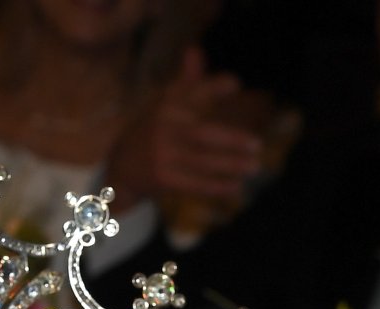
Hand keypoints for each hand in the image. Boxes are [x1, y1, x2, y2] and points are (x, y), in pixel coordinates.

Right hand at [105, 48, 263, 215]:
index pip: (193, 93)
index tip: (236, 84)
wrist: (121, 168)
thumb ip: (186, 81)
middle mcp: (164, 127)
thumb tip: (195, 50)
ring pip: (202, 160)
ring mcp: (162, 154)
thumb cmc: (153, 131)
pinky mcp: (162, 178)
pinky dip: (216, 186)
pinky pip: (194, 183)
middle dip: (232, 139)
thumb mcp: (165, 104)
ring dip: (230, 165)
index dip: (214, 87)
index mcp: (167, 104)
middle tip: (258, 145)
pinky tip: (236, 187)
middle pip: (203, 133)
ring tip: (253, 166)